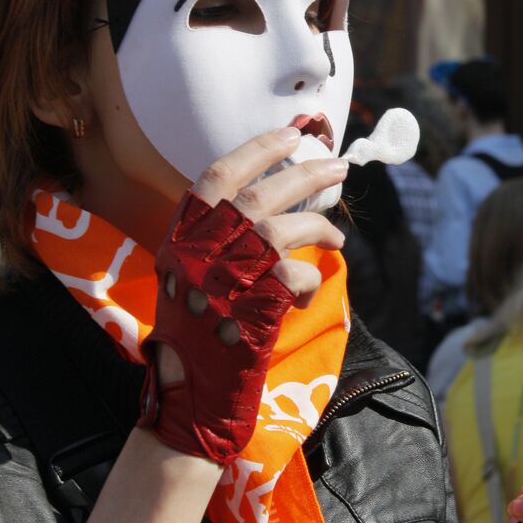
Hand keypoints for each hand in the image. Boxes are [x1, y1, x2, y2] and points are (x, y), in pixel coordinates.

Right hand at [138, 127, 347, 464]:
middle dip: (306, 174)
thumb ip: (218, 236)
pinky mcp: (259, 301)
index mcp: (184, 233)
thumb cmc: (193, 327)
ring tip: (338, 238)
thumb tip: (271, 200)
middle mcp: (204, 246)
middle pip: (263, 193)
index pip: (219, 174)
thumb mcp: (190, 271)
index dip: (256, 150)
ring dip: (320, 227)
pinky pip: (300, 276)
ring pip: (288, 227)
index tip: (289, 135)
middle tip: (338, 166)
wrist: (190, 388)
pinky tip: (306, 296)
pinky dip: (311, 283)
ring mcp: (232, 272)